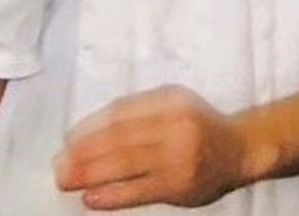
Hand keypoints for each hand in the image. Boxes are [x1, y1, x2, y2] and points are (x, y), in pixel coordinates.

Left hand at [53, 85, 247, 209]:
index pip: (121, 113)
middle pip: (119, 138)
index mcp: (170, 100)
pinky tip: (91, 198)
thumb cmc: (198, 126)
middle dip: (83, 153)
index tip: (68, 139)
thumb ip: (138, 113)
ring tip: (66, 180)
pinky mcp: (179, 184)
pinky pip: (138, 191)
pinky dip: (112, 196)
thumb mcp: (173, 105)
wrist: (240, 149)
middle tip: (58, 165)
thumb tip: (86, 133)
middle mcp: (175, 124)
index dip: (91, 127)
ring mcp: (178, 156)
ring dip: (90, 174)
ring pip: (125, 164)